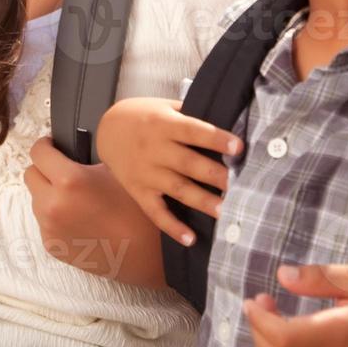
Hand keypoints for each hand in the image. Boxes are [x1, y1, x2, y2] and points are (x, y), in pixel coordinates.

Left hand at [23, 136, 158, 282]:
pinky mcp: (51, 246)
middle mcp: (52, 204)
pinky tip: (78, 218)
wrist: (145, 254)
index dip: (45, 145)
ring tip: (74, 197)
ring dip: (48, 193)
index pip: (38, 152)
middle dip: (44, 169)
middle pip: (30, 175)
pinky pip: (44, 221)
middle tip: (62, 170)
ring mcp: (49, 227)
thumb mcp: (116, 172)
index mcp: (69, 180)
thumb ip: (87, 159)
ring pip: (35, 199)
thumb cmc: (136, 210)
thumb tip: (72, 149)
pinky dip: (55, 216)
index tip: (53, 146)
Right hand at [95, 97, 240, 244]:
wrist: (107, 130)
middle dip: (215, 175)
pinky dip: (171, 226)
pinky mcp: (138, 191)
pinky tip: (189, 239)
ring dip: (202, 201)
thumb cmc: (144, 116)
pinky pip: (155, 212)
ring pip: (177, 189)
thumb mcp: (164, 107)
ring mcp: (145, 172)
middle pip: (188, 163)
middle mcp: (154, 149)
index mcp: (163, 124)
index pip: (193, 131)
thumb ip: (191, 115)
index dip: (216, 139)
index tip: (238, 148)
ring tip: (224, 211)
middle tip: (240, 185)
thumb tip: (229, 122)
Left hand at [244, 264, 347, 346]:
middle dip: (258, 327)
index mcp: (341, 333)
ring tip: (274, 319)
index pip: (283, 337)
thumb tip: (282, 275)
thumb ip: (319, 277)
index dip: (259, 318)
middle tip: (264, 302)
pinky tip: (287, 340)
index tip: (255, 298)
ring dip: (265, 346)